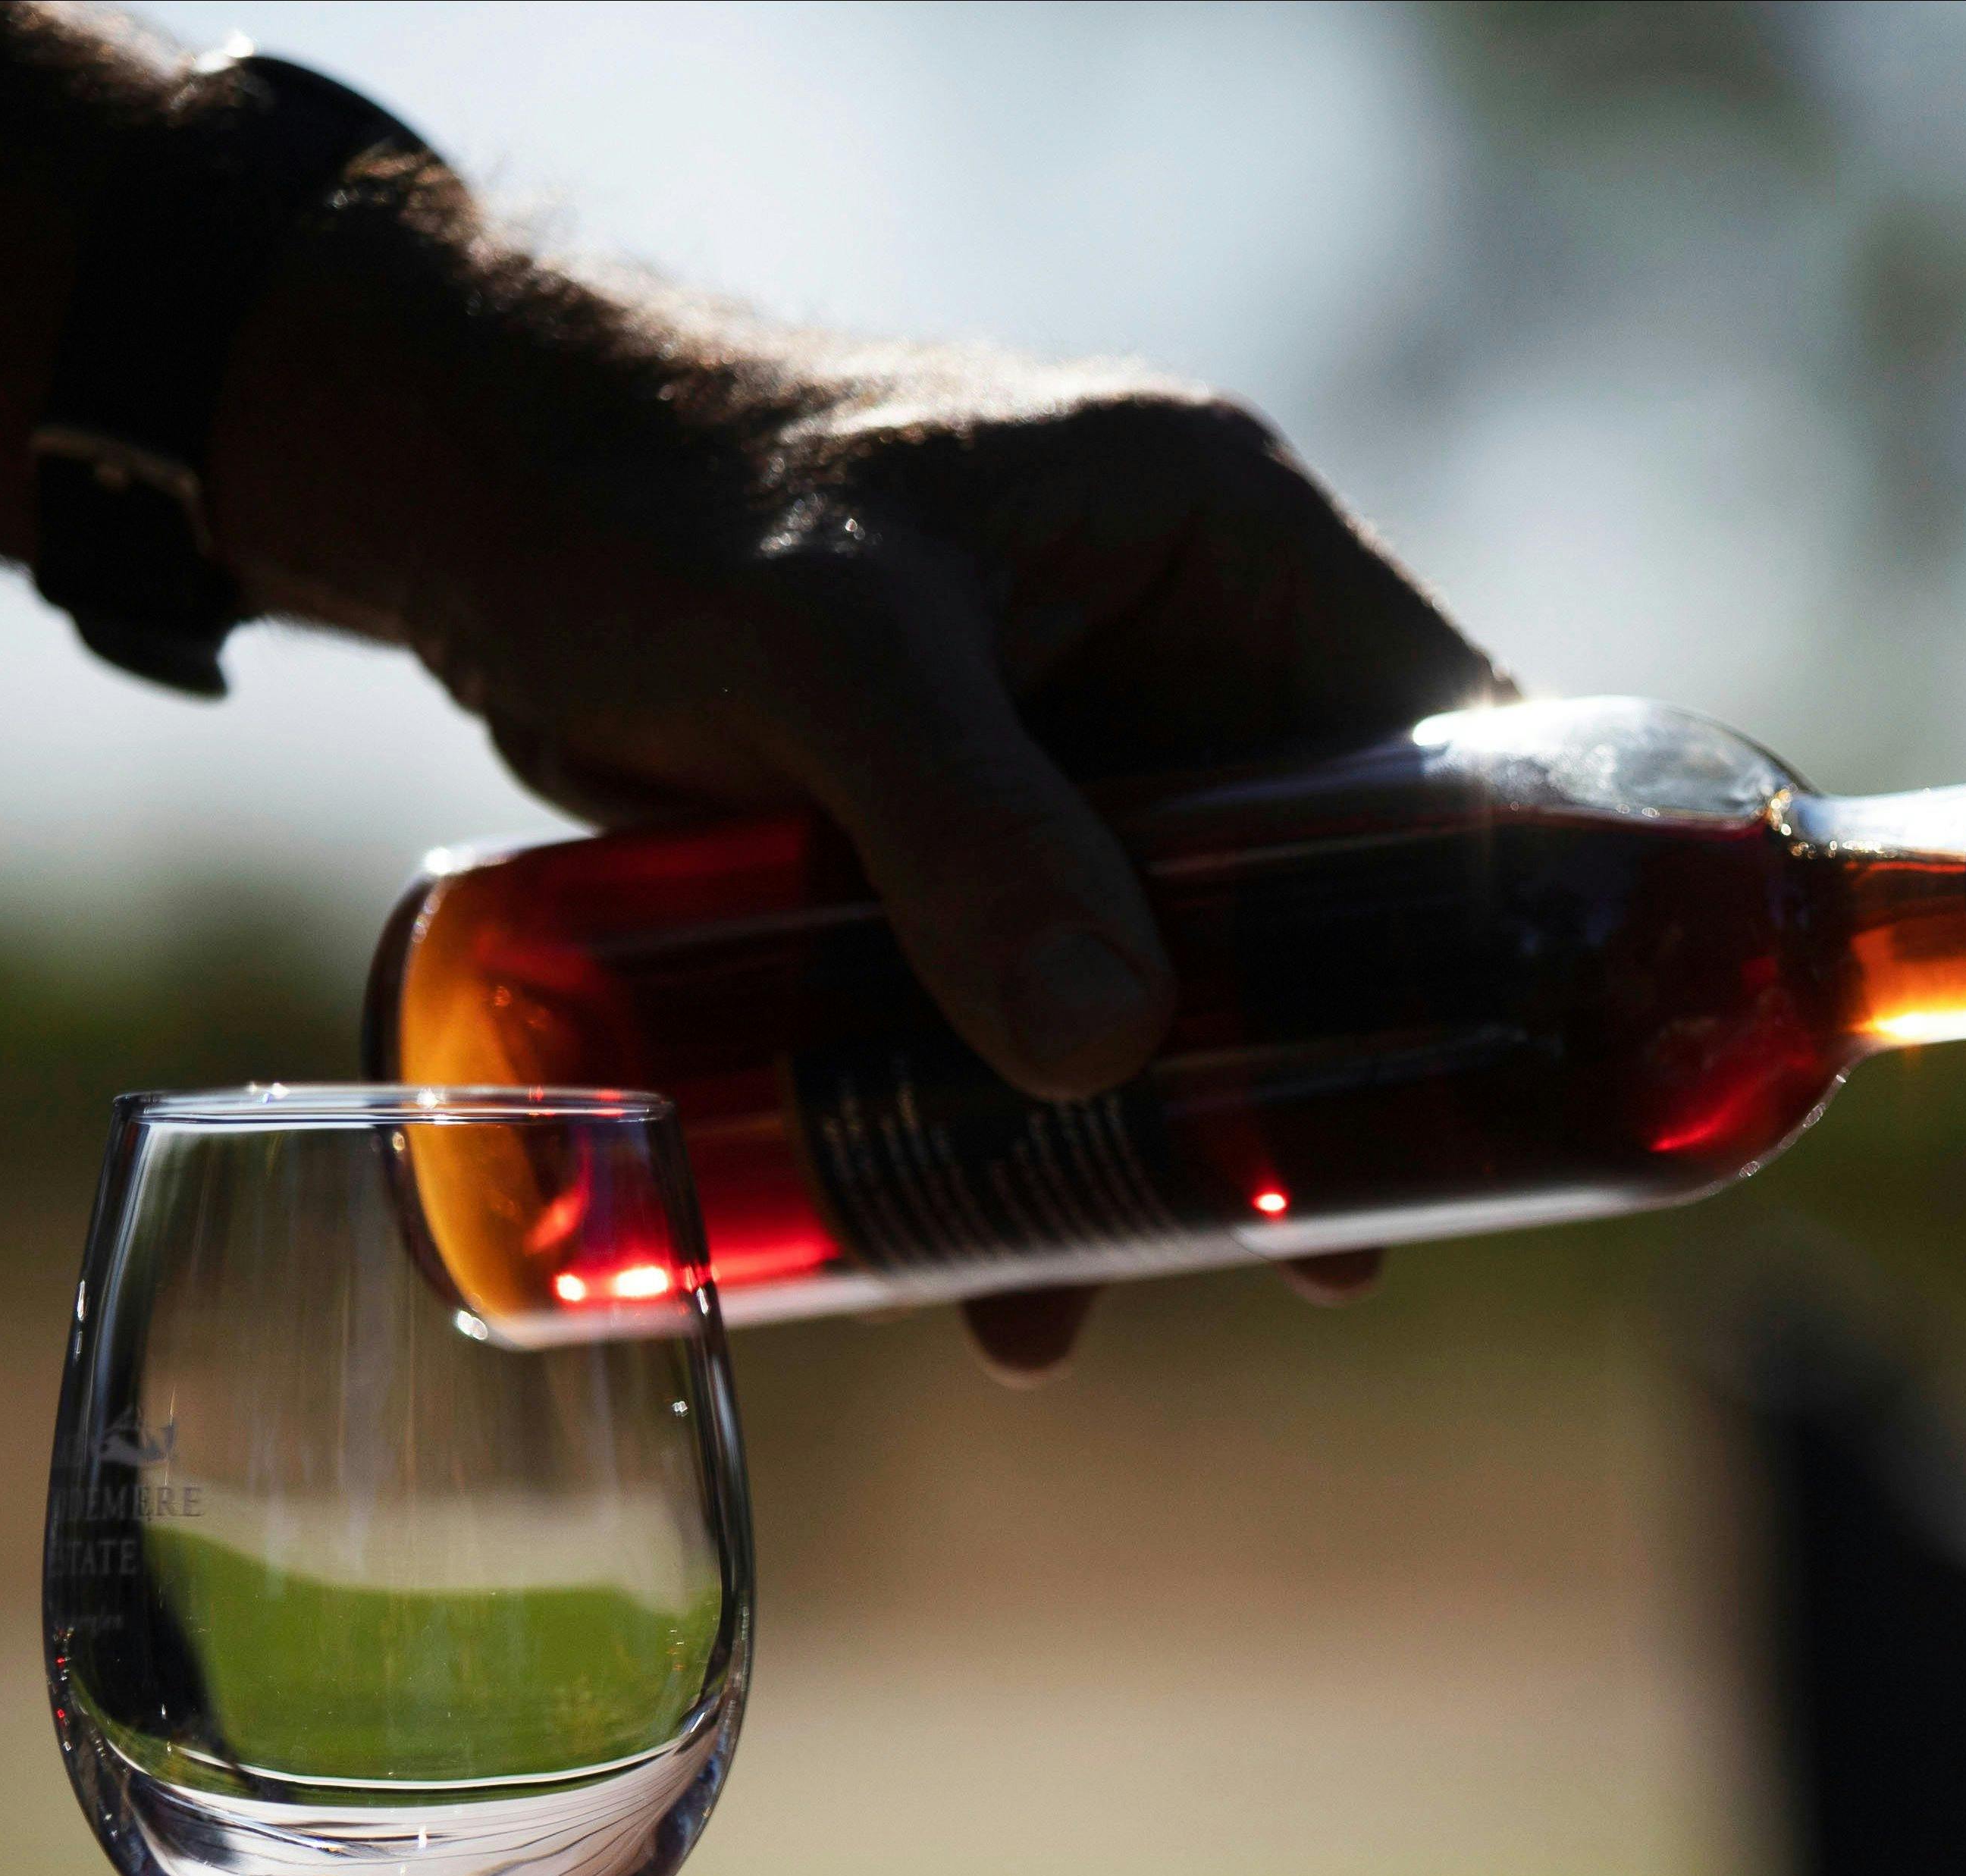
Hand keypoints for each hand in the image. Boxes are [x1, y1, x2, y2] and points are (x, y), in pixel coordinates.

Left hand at [210, 184, 1500, 1376]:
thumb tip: (1103, 1059)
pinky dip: (1020, 1132)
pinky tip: (976, 1262)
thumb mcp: (826, 650)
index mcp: (1223, 546)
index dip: (1501, 909)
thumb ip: (966, 832)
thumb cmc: (651, 495)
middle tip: (1322, 1263)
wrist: (454, 488)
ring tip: (1088, 1297)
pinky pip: (1042, 1007)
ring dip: (1149, 1147)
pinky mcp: (962, 841)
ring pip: (1177, 980)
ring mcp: (1076, 758)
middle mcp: (1182, 653)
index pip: (1444, 735)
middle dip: (1315, 1087)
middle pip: (1325, 900)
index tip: (1511, 1081)